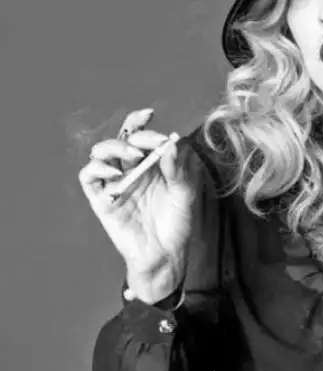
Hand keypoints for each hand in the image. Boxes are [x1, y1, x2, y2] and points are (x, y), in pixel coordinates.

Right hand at [78, 108, 199, 303]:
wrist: (166, 255)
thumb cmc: (178, 224)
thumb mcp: (185, 195)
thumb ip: (178, 170)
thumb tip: (172, 143)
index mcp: (152, 164)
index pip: (142, 135)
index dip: (141, 123)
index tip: (151, 115)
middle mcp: (132, 169)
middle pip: (122, 139)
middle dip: (134, 134)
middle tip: (149, 142)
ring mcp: (116, 183)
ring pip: (101, 152)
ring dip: (114, 147)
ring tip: (134, 155)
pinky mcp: (102, 199)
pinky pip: (89, 177)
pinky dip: (96, 168)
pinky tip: (112, 171)